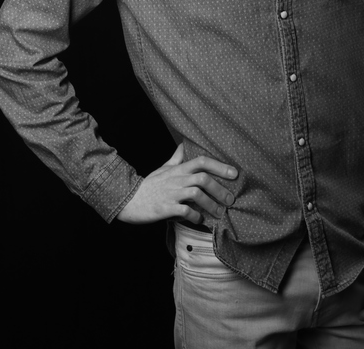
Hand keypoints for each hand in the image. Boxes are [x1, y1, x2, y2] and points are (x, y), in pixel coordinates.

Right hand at [116, 143, 237, 224]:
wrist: (129, 199)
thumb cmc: (149, 184)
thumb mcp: (164, 168)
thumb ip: (176, 157)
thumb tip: (184, 144)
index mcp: (178, 169)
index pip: (201, 161)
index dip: (220, 166)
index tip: (234, 173)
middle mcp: (176, 179)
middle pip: (203, 178)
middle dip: (219, 189)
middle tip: (230, 200)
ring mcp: (171, 193)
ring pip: (196, 194)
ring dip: (211, 204)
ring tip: (219, 213)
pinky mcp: (165, 208)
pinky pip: (184, 211)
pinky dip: (195, 216)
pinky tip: (200, 220)